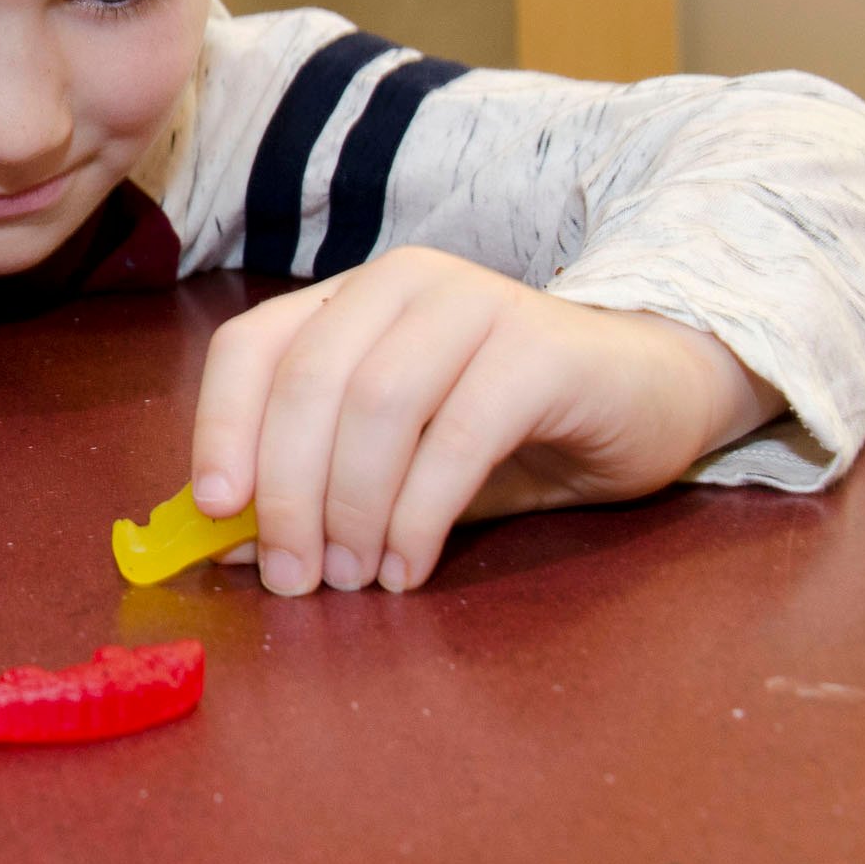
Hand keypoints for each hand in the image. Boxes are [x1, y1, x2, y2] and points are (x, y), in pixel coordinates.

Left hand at [191, 247, 781, 595]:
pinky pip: (458, 434)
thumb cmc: (509, 432)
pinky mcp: (542, 348)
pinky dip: (421, 513)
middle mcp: (402, 284)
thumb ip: (317, 491)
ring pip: (378, 404)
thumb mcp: (396, 465)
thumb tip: (228, 550)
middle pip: (308, 381)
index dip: (221, 429)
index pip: (251, 347)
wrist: (649, 395)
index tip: (215, 514)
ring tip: (357, 579)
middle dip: (288, 491)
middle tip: (294, 577)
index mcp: (349, 300)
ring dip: (354, 508)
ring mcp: (475, 303)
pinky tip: (412, 566)